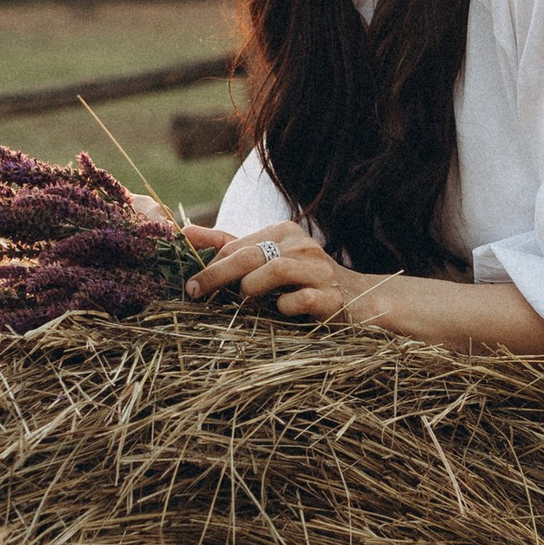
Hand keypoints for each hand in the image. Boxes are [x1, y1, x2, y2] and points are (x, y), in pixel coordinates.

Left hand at [186, 223, 394, 323]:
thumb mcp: (266, 257)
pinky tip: (281, 311)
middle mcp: (302, 245)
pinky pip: (300, 299)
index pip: (236, 244)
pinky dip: (284, 307)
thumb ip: (228, 246)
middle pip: (250, 255)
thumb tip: (186, 233)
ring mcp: (319, 270)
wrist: (357, 299)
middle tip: (196, 293)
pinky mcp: (331, 297)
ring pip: (274, 270)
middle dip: (217, 275)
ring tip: (244, 302)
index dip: (210, 264)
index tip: (190, 284)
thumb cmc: (302, 280)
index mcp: (283, 232)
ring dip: (251, 288)